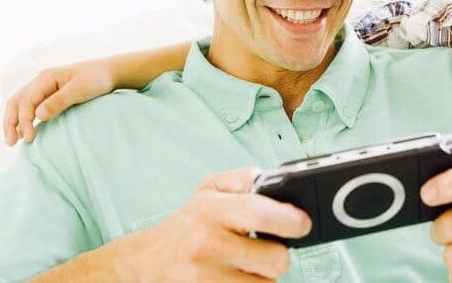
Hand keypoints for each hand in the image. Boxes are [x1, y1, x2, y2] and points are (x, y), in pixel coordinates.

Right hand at [3, 60, 115, 144]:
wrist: (109, 72)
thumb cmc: (96, 79)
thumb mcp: (80, 90)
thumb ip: (59, 101)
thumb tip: (37, 116)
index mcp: (45, 77)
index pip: (26, 101)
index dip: (24, 120)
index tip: (29, 137)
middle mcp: (40, 81)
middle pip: (16, 102)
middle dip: (11, 122)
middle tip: (10, 143)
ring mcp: (42, 87)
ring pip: (19, 104)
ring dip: (13, 121)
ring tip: (12, 141)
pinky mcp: (48, 94)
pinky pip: (29, 106)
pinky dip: (22, 118)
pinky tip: (23, 131)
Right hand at [118, 167, 310, 281]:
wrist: (148, 261)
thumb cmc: (189, 222)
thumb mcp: (212, 188)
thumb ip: (246, 178)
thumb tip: (279, 180)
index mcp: (212, 209)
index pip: (259, 212)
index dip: (289, 219)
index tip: (303, 223)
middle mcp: (208, 245)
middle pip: (275, 258)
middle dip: (280, 252)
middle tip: (268, 245)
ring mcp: (207, 278)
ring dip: (265, 273)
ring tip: (249, 260)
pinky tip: (240, 275)